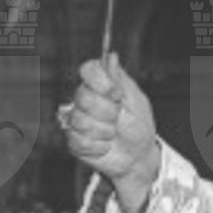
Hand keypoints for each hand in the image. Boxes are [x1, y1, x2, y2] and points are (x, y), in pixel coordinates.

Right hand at [63, 56, 160, 212]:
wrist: (137, 156)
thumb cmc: (138, 125)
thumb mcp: (135, 100)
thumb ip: (120, 80)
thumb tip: (111, 56)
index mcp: (100, 84)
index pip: (88, 70)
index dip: (100, 83)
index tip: (116, 94)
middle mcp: (85, 99)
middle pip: (82, 97)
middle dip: (106, 112)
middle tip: (118, 119)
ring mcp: (77, 119)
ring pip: (80, 120)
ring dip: (104, 131)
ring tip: (113, 134)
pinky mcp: (73, 140)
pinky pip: (78, 141)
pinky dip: (98, 146)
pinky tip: (105, 145)